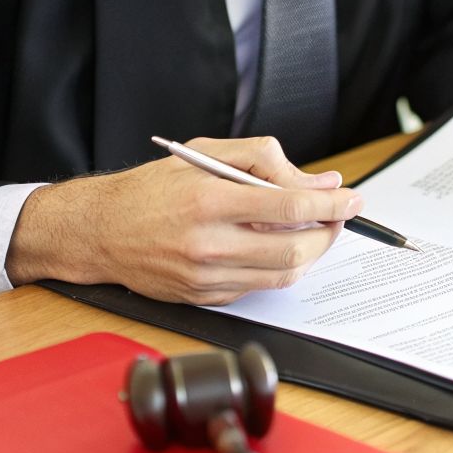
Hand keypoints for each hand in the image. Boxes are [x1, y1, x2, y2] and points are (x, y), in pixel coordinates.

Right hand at [5, 136, 360, 304]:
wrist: (98, 232)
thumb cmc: (151, 189)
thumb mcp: (204, 155)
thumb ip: (265, 160)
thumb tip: (319, 179)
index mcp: (208, 199)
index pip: (289, 206)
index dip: (331, 204)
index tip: (353, 198)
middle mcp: (207, 242)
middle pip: (295, 248)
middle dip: (329, 232)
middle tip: (338, 215)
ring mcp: (206, 275)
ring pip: (283, 274)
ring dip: (311, 253)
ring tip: (314, 231)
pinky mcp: (203, 297)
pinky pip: (259, 287)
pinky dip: (280, 268)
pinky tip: (277, 248)